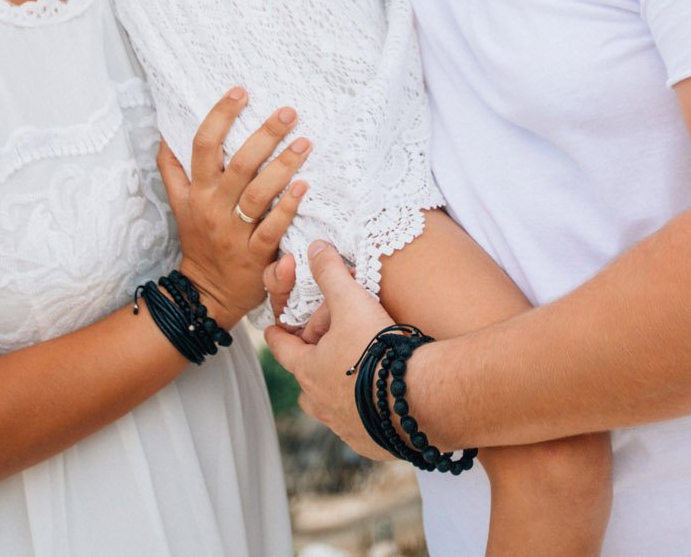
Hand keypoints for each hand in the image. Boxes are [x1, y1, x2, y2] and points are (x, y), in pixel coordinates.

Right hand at [154, 88, 310, 328]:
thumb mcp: (179, 204)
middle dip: (265, 134)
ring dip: (283, 165)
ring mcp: (234, 231)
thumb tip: (165, 133)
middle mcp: (213, 207)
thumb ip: (172, 170)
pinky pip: (272, 227)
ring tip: (305, 142)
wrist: (206, 293)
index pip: (202, 146)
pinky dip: (288, 206)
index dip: (219, 116)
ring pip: (258, 193)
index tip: (240, 91)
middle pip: (238, 164)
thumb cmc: (199, 241)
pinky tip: (305, 185)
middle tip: (288, 111)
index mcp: (196, 192)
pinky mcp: (255, 254)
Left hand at [262, 241, 397, 459]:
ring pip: (329, 409)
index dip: (277, 335)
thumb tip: (315, 248)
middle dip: (310, 367)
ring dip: (336, 393)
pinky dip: (364, 415)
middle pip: (304, 383)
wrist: (418, 400)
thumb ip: (331, 273)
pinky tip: (379, 404)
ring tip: (352, 379)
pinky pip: (360, 427)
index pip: (282, 348)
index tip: (272, 329)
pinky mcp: (369, 442)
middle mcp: (320, 402)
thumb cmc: (378, 351)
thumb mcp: (351, 302)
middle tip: (323, 351)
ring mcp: (344, 426)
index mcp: (308, 370)